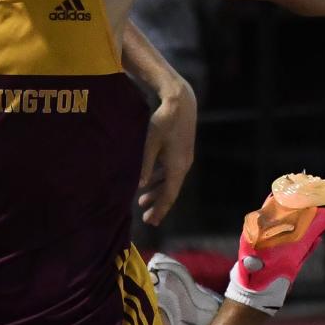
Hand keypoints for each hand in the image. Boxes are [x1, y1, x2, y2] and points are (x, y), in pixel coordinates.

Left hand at [137, 76, 197, 227]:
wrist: (181, 102)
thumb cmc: (163, 121)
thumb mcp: (150, 143)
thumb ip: (145, 165)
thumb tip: (140, 185)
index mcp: (177, 166)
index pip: (168, 195)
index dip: (160, 209)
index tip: (151, 222)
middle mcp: (183, 165)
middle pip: (170, 191)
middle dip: (158, 205)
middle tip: (147, 219)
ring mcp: (183, 159)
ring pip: (170, 182)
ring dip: (157, 192)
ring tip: (143, 201)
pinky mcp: (181, 152)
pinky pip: (171, 172)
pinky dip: (160, 180)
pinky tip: (149, 183)